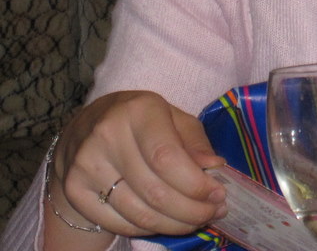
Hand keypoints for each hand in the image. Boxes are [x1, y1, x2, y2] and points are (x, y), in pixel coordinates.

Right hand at [49, 91, 226, 239]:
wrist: (87, 127)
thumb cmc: (142, 121)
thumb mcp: (174, 118)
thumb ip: (196, 142)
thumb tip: (215, 168)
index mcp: (138, 110)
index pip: (167, 158)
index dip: (195, 184)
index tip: (218, 195)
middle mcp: (107, 136)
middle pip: (155, 191)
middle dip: (192, 210)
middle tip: (214, 212)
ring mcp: (86, 166)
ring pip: (138, 212)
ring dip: (175, 224)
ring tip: (197, 220)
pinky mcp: (75, 191)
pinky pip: (119, 222)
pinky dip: (150, 228)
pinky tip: (167, 221)